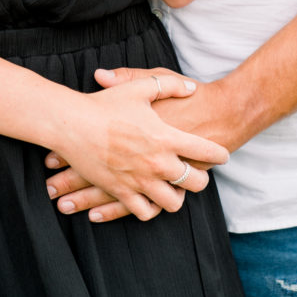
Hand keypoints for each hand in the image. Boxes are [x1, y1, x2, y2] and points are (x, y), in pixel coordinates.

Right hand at [47, 73, 228, 221]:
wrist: (72, 124)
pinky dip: (151, 209)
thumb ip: (170, 85)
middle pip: (195, 183)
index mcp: (165, 137)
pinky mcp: (121, 192)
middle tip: (199, 173)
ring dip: (177, 197)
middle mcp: (156, 163)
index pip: (205, 151)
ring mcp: (139, 181)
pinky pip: (144, 212)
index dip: (219, 154)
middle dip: (201, 179)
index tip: (223, 155)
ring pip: (173, 203)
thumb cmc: (106, 103)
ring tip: (176, 189)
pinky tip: (151, 199)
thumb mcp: (141, 86)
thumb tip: (191, 88)